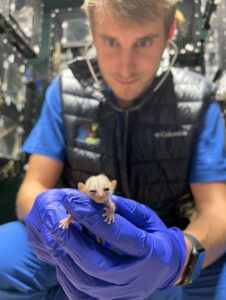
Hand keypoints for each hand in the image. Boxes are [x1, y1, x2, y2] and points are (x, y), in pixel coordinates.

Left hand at [25, 189, 186, 299]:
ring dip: (67, 260)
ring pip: (87, 283)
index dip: (90, 215)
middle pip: (97, 264)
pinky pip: (84, 297)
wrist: (169, 267)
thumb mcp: (146, 217)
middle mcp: (138, 277)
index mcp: (151, 252)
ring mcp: (125, 294)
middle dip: (72, 242)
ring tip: (56, 239)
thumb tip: (95, 200)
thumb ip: (123, 209)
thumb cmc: (156, 236)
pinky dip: (69, 279)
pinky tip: (63, 260)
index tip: (71, 200)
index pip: (115, 233)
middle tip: (57, 222)